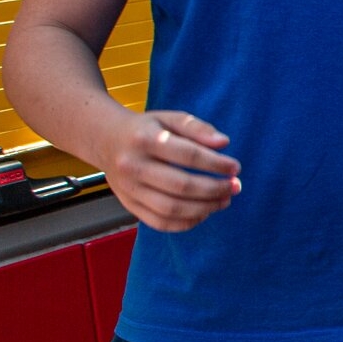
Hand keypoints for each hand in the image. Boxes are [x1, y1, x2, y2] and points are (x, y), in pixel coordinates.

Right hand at [100, 108, 239, 231]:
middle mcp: (133, 166)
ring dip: (204, 208)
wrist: (107, 141)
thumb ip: (197, 128)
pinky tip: (203, 213)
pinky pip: (159, 222)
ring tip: (224, 201)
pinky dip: (185, 223)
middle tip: (235, 187)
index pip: (188, 155)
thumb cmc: (147, 129)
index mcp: (145, 139)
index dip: (216, 164)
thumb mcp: (170, 118)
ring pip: (170, 208)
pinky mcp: (129, 204)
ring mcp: (128, 189)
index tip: (235, 168)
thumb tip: (223, 143)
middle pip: (180, 186)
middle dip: (214, 189)